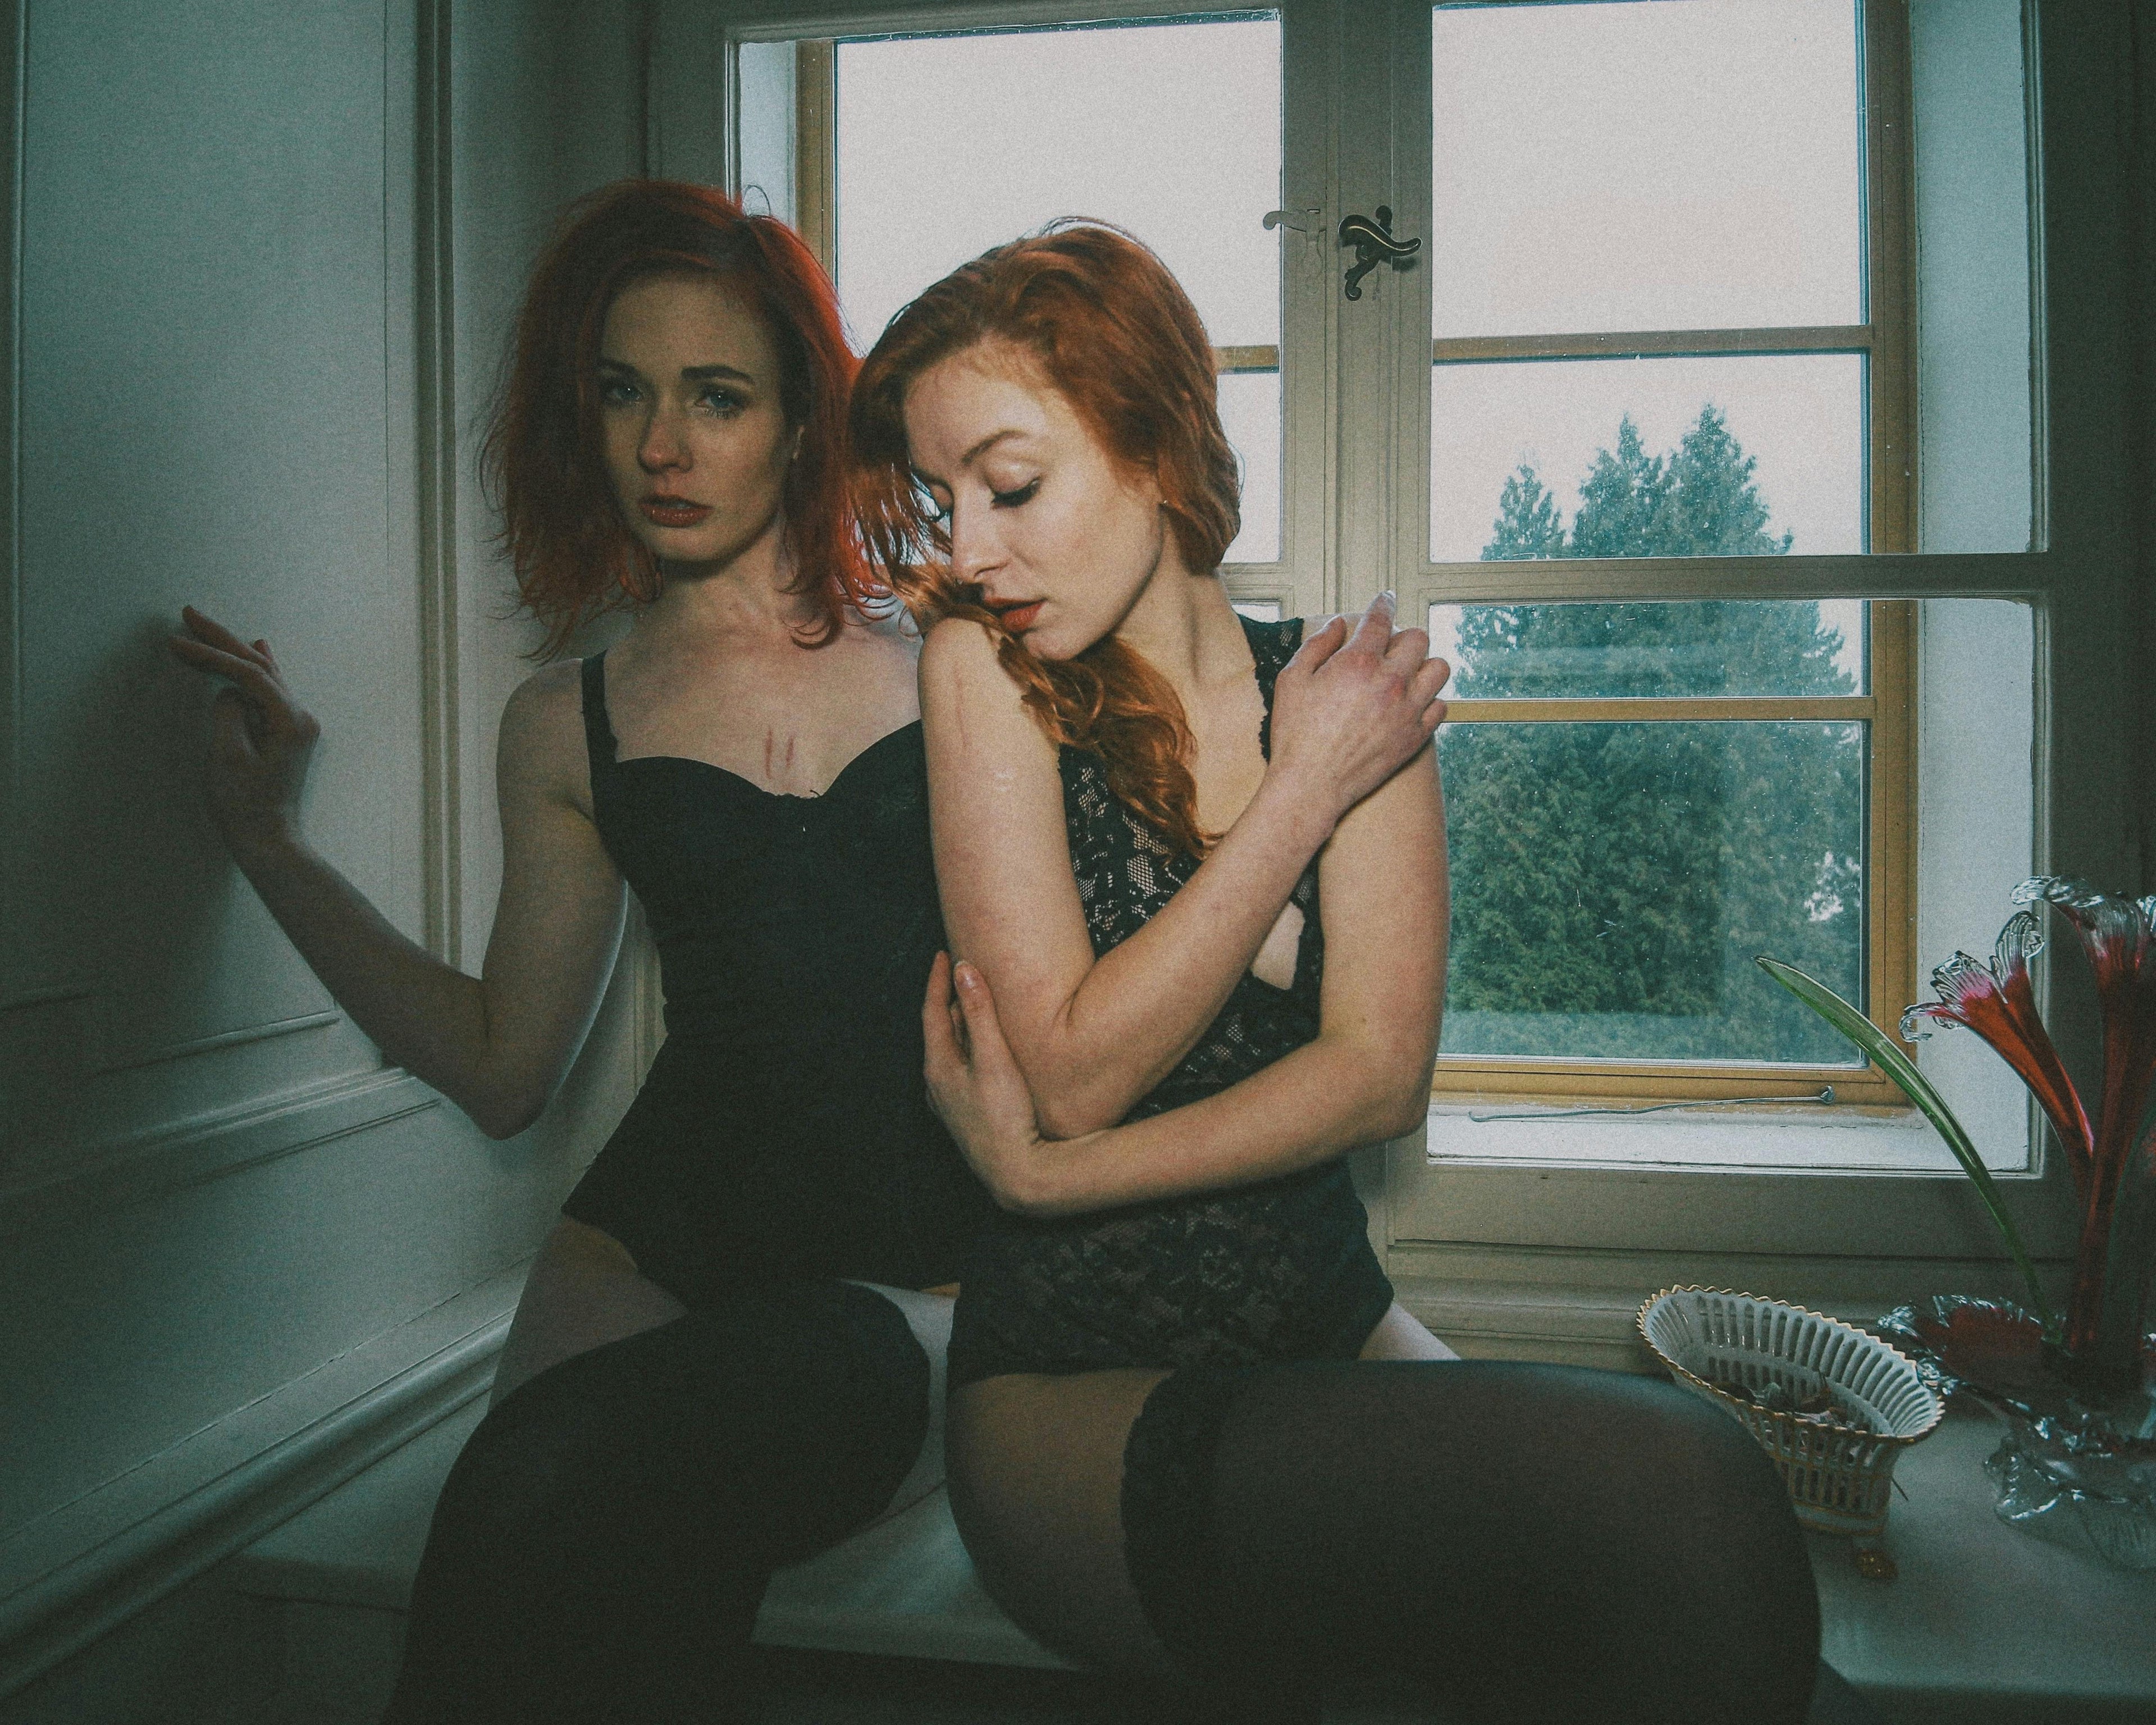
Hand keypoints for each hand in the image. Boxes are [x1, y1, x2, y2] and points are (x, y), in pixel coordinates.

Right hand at [166, 606, 321, 857]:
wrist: (268, 840)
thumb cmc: (245, 805)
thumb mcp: (228, 756)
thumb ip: (229, 713)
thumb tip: (231, 691)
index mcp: (291, 721)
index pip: (248, 673)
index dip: (211, 655)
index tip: (176, 642)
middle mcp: (301, 717)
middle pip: (260, 666)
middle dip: (223, 640)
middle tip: (189, 613)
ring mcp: (297, 725)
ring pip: (265, 675)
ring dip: (235, 650)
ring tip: (208, 625)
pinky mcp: (287, 733)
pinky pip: (270, 691)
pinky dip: (256, 670)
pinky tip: (258, 648)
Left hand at [922, 951, 1056, 1214]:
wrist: (1018, 1172)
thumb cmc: (1006, 1116)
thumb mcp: (994, 1059)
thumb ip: (981, 1013)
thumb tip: (965, 969)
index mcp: (938, 1068)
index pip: (932, 1012)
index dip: (938, 981)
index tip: (943, 954)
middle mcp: (937, 1086)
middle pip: (938, 1031)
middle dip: (948, 1001)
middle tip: (959, 973)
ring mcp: (950, 1104)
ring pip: (949, 1052)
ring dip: (959, 1026)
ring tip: (972, 1006)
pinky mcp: (966, 1115)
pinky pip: (960, 1070)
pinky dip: (968, 1050)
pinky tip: (982, 1054)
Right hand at [1268, 592, 1449, 824]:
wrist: (1311, 785)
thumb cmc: (1296, 735)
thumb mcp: (1292, 680)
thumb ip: (1317, 645)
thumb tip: (1338, 625)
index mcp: (1357, 663)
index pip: (1380, 619)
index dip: (1384, 603)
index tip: (1386, 599)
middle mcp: (1389, 682)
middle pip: (1418, 639)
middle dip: (1404, 636)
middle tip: (1390, 645)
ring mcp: (1407, 710)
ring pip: (1439, 669)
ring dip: (1424, 664)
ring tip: (1407, 672)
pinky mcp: (1415, 736)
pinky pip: (1441, 706)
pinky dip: (1430, 700)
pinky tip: (1412, 702)